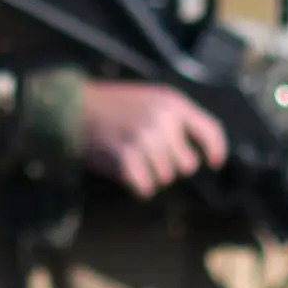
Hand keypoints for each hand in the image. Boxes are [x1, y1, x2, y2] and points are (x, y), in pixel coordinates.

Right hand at [78, 78, 228, 197]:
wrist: (72, 109)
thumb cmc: (112, 107)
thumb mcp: (149, 99)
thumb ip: (175, 118)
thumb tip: (202, 153)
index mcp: (172, 103)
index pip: (210, 131)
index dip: (216, 150)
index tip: (214, 163)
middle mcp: (162, 120)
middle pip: (187, 165)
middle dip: (171, 166)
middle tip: (150, 157)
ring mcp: (145, 139)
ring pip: (165, 178)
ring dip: (151, 175)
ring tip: (132, 159)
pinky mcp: (127, 158)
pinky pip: (146, 188)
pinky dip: (138, 186)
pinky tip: (126, 173)